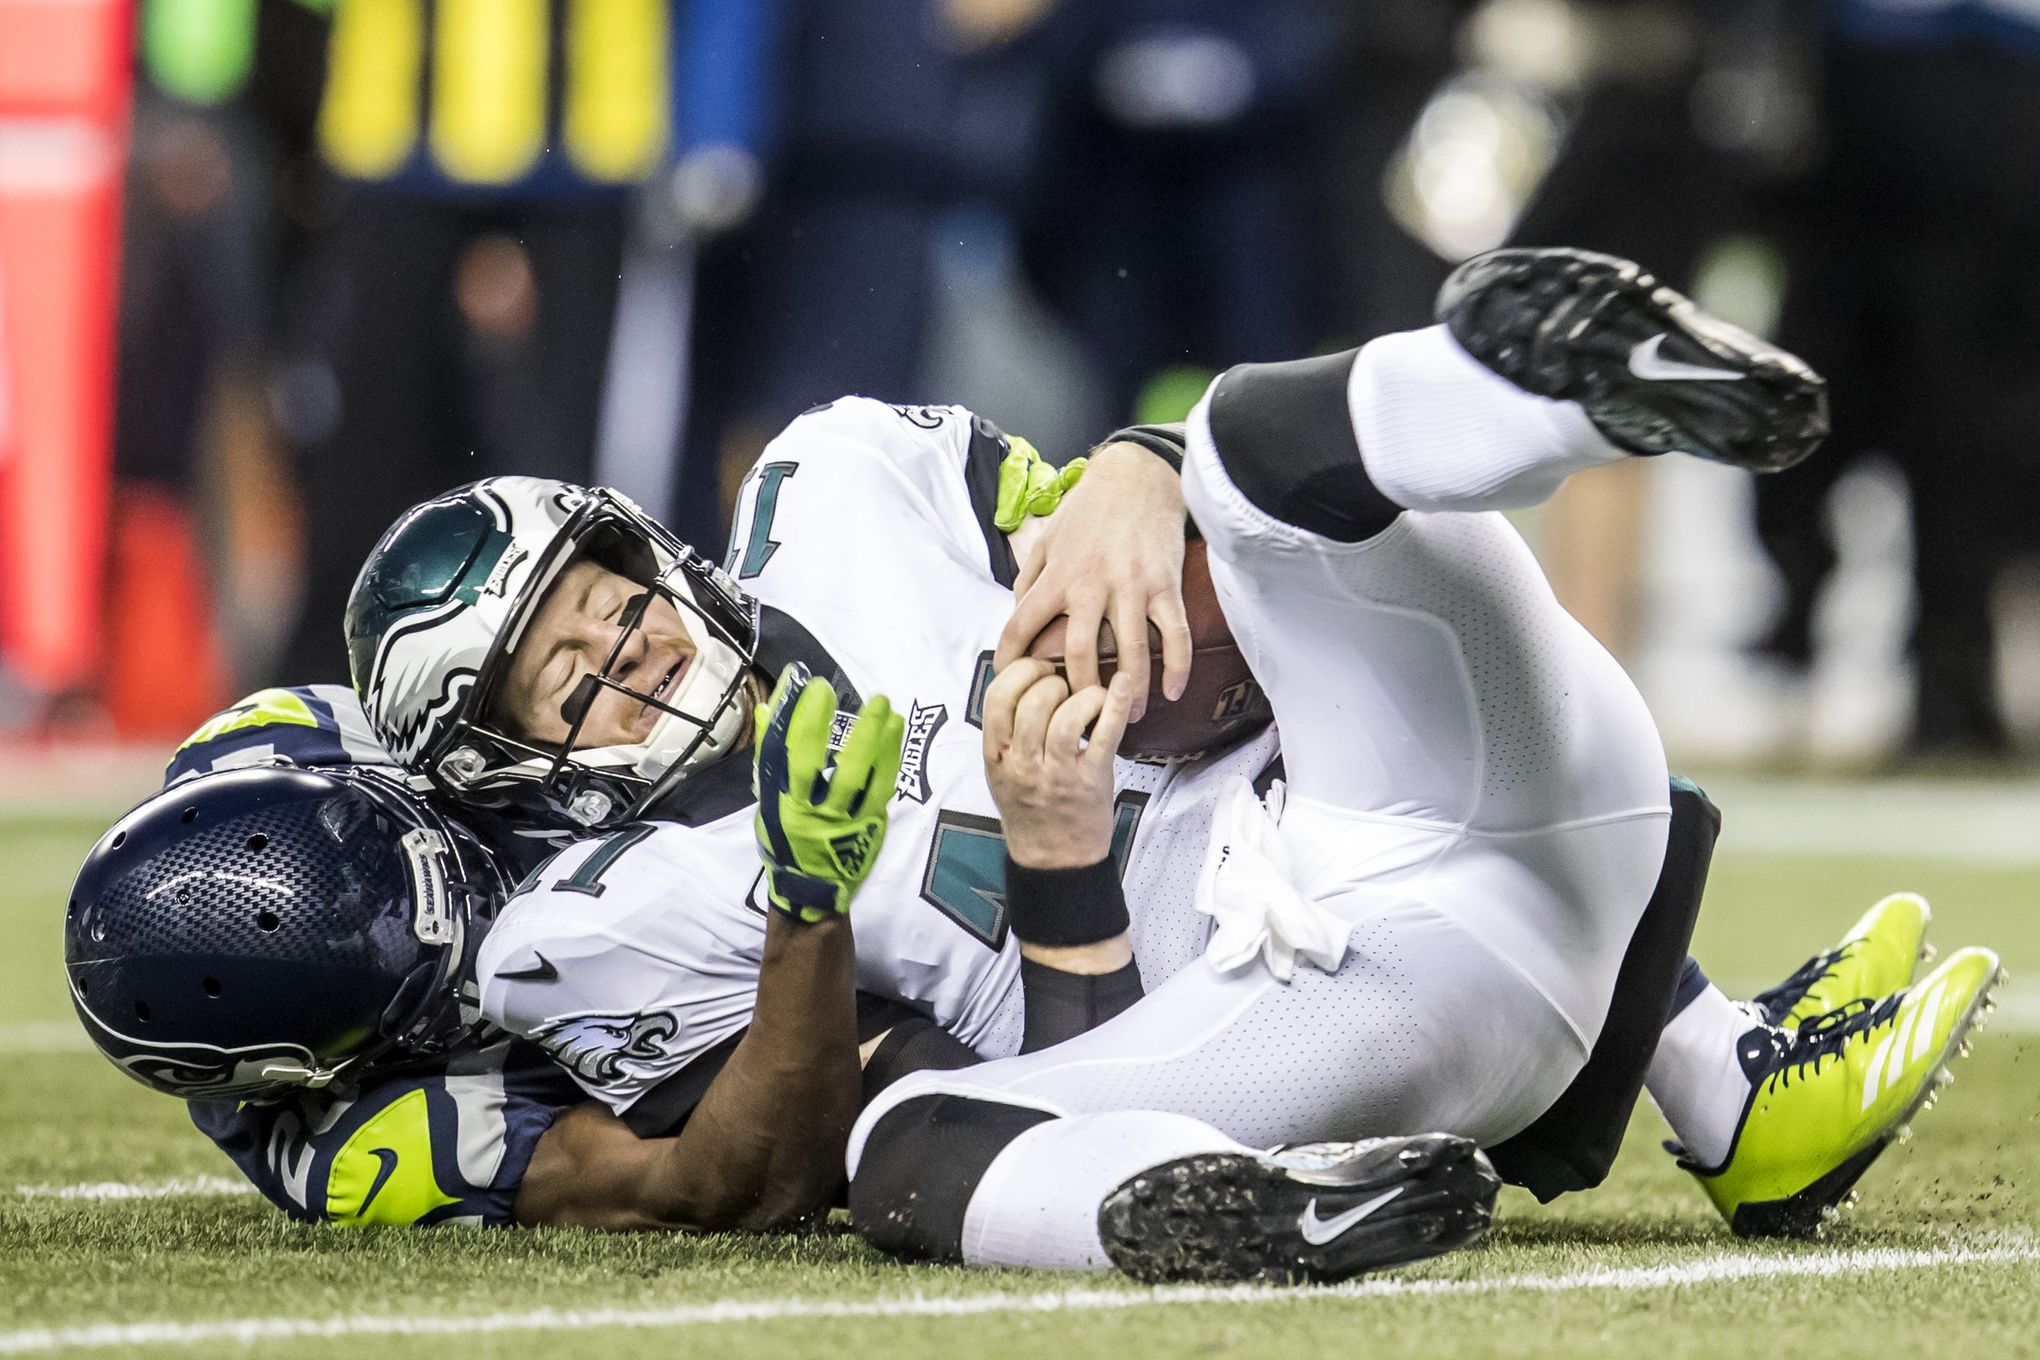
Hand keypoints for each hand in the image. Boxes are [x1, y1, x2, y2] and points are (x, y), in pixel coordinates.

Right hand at [753, 664, 904, 920]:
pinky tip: (894, 733)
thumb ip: (770, 755)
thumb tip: (769, 707)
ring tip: (885, 707)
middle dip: (826, 724)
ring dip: (872, 738)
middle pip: (813, 764)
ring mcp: (840, 822)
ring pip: (857, 776)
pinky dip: (889, 757)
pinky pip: (881, 788)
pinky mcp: (868, 826)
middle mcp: (807, 813)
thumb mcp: (768, 800)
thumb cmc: (786, 838)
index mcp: (779, 803)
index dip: (796, 720)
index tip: (812, 686)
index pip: (782, 755)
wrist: (811, 890)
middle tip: (838, 691)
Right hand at [983, 658, 1134, 868]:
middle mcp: (1023, 764)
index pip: (997, 697)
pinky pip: (1105, 734)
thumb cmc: (1029, 809)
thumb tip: (1018, 679)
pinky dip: (1115, 705)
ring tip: (1090, 697)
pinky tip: (1122, 686)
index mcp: (996, 756)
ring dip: (1084, 695)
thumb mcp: (1000, 771)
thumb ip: (1004, 731)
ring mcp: (1058, 774)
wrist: (1053, 861)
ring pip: (1068, 716)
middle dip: (1054, 681)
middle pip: (1034, 701)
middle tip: (1065, 687)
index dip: (1020, 672)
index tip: (1037, 670)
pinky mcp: (1091, 781)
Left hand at [994, 443, 1190, 722]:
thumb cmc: (1090, 509)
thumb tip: (1018, 612)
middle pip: (1080, 654)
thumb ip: (1030, 576)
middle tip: (1082, 718)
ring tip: (1128, 717)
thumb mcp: (1049, 537)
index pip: (1022, 626)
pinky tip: (1174, 692)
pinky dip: (1176, 667)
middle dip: (1080, 694)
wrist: (1138, 476)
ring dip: (1130, 692)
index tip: (1011, 687)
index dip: (1010, 662)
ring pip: (1131, 653)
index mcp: (1057, 574)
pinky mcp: (1165, 584)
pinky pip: (1174, 634)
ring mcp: (1131, 585)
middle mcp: (1091, 583)